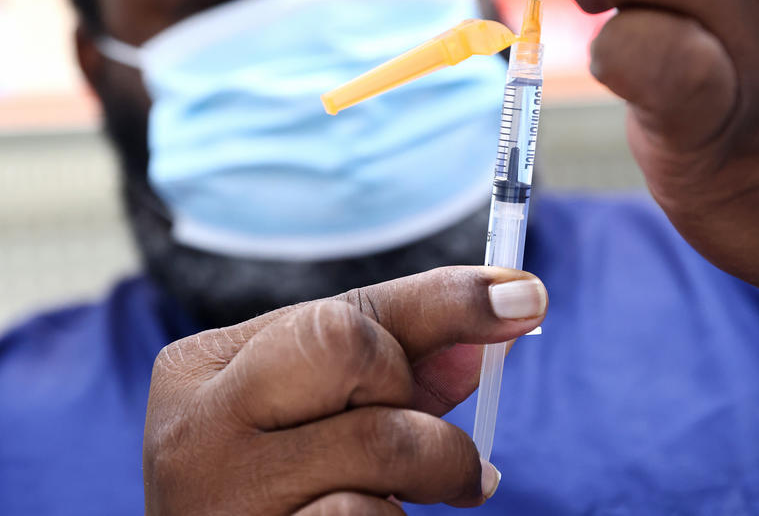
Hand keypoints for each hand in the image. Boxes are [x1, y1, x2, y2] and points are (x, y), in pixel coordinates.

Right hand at [143, 267, 546, 513]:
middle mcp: (196, 431)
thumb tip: (508, 312)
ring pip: (381, 447)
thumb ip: (406, 356)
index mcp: (202, 369)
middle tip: (423, 423)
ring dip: (438, 463)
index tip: (527, 297)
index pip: (340, 315)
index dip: (445, 302)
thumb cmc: (279, 469)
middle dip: (405, 384)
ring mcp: (223, 504)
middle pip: (346, 350)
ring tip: (443, 483)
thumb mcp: (326, 398)